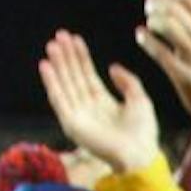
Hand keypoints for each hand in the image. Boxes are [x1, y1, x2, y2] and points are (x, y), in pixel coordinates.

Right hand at [37, 31, 160, 175]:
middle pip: (74, 76)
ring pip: (65, 85)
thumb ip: (128, 81)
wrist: (140, 155)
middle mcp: (89, 108)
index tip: (74, 38)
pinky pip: (59, 100)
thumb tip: (112, 67)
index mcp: (104, 103)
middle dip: (67, 56)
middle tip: (60, 35)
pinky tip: (46, 66)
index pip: (88, 74)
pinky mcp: (72, 124)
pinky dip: (51, 83)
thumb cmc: (144, 133)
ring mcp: (79, 116)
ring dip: (57, 65)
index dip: (81, 57)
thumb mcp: (140, 100)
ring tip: (52, 45)